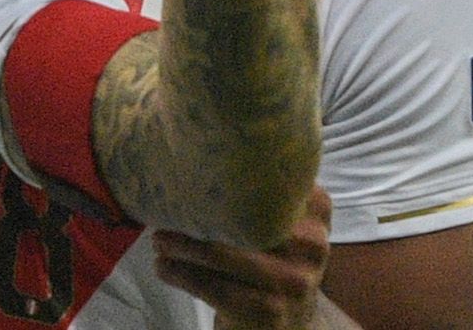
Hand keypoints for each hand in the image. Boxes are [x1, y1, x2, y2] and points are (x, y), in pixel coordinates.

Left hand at [155, 187, 336, 328]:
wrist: (291, 322)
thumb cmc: (271, 261)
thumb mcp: (278, 224)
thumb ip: (256, 192)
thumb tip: (187, 158)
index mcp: (314, 209)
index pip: (265, 180)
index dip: (220, 173)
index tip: (186, 172)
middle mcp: (310, 244)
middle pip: (237, 217)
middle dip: (192, 214)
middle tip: (161, 211)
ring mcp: (292, 281)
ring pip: (219, 253)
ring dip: (178, 245)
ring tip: (158, 240)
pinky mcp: (269, 311)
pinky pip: (212, 286)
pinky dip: (180, 273)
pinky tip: (164, 266)